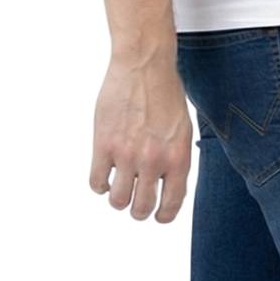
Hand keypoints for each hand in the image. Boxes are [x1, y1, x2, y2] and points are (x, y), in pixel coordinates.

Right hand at [89, 51, 193, 221]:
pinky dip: (100, 184)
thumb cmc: (165, 93)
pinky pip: (96, 182)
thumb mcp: (182, 129)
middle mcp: (153, 161)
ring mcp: (127, 155)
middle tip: (135, 202)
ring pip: (117, 201)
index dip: (163, 215)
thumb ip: (175, 159)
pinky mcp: (103, 145)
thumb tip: (166, 185)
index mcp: (178, 158)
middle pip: (141, 208)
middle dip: (138, 210)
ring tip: (119, 188)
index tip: (158, 215)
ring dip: (118, 199)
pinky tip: (104, 174)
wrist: (144, 64)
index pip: (171, 204)